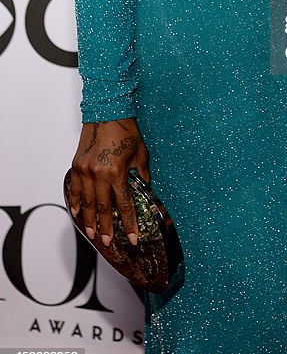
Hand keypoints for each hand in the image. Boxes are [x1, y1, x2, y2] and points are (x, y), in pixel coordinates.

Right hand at [68, 118, 150, 246]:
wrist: (107, 111)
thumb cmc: (125, 130)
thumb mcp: (141, 153)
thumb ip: (142, 173)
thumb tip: (144, 188)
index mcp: (117, 172)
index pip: (124, 205)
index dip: (129, 224)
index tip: (132, 237)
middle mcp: (99, 174)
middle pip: (103, 208)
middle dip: (106, 227)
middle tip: (108, 241)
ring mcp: (85, 170)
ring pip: (87, 203)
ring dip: (90, 220)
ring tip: (93, 234)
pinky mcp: (77, 165)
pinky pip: (75, 189)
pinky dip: (76, 203)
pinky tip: (78, 213)